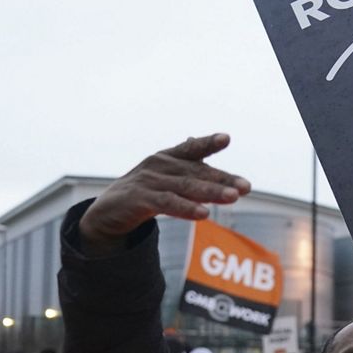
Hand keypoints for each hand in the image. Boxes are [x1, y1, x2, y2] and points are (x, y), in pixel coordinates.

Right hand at [79, 134, 250, 254]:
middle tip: (246, 187)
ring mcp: (149, 181)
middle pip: (197, 172)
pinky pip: (168, 203)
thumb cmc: (142, 194)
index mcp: (166, 158)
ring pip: (186, 187)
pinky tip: (204, 213)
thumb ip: (190, 177)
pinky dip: (187, 208)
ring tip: (233, 198)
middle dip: (223, 179)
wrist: (106, 214)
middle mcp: (159, 165)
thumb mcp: (165, 182)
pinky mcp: (140, 199)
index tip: (226, 139)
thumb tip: (220, 178)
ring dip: (211, 192)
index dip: (208, 143)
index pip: (191, 149)